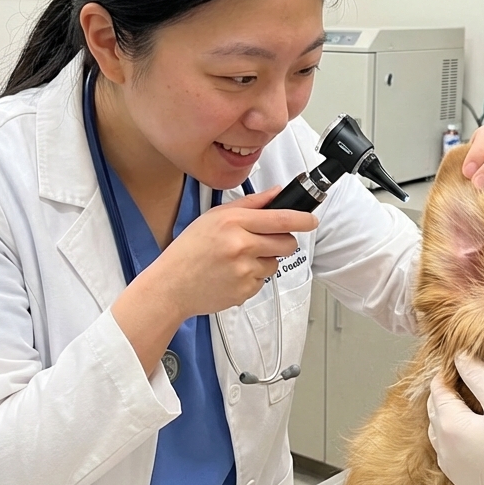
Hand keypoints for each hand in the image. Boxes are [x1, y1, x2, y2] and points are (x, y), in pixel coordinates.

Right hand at [150, 186, 318, 320]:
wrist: (171, 285)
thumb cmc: (189, 250)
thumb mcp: (214, 217)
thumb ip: (250, 204)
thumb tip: (276, 193)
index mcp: (234, 223)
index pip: (281, 219)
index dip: (302, 219)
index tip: (312, 220)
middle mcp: (241, 246)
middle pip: (287, 243)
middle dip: (283, 242)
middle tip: (265, 242)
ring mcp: (244, 270)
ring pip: (276, 263)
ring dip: (264, 261)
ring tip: (237, 260)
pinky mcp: (246, 290)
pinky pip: (263, 281)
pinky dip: (252, 278)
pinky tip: (232, 274)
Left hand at [426, 353, 483, 484]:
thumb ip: (479, 377)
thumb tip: (460, 356)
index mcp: (449, 425)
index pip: (438, 390)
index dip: (447, 373)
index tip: (460, 362)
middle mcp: (443, 448)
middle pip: (435, 410)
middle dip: (445, 393)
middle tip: (464, 379)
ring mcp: (451, 468)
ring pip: (439, 433)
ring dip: (447, 416)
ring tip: (468, 404)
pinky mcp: (463, 482)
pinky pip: (449, 453)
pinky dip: (454, 438)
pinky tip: (474, 434)